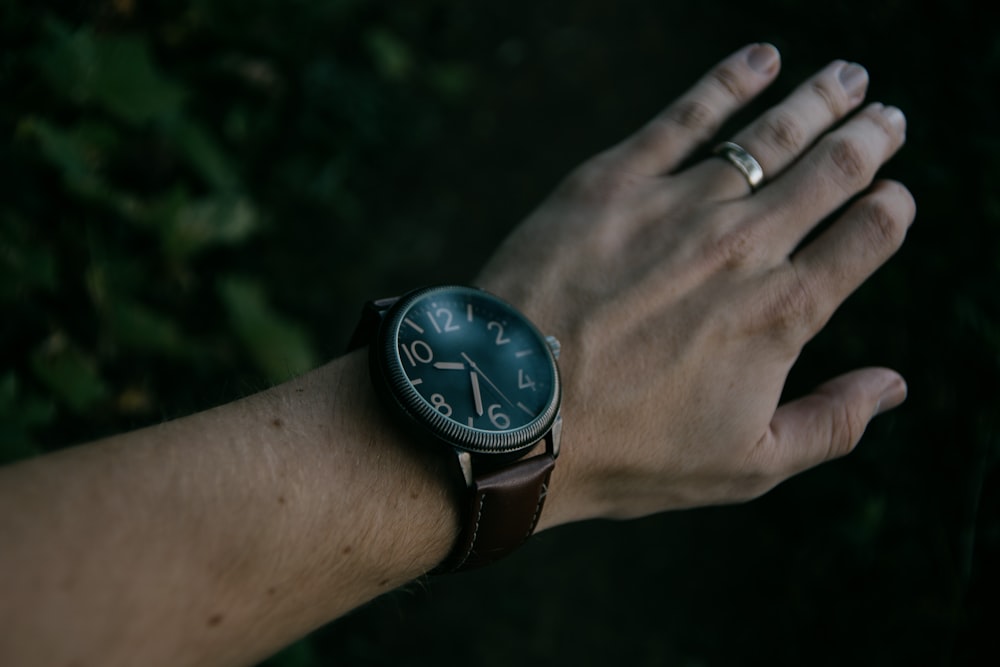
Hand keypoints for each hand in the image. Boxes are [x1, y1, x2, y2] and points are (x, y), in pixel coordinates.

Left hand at [475, 44, 913, 525]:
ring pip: (770, 136)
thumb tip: (895, 386)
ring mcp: (678, 206)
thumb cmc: (628, 451)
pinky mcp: (614, 182)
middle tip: (889, 119)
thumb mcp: (744, 467)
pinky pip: (685, 115)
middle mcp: (742, 248)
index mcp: (780, 314)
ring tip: (847, 78)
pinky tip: (760, 59)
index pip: (865, 239)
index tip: (896, 196)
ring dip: (818, 100)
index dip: (891, 211)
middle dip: (870, 139)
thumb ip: (831, 425)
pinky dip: (729, 81)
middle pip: (830, 173)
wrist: (512, 415)